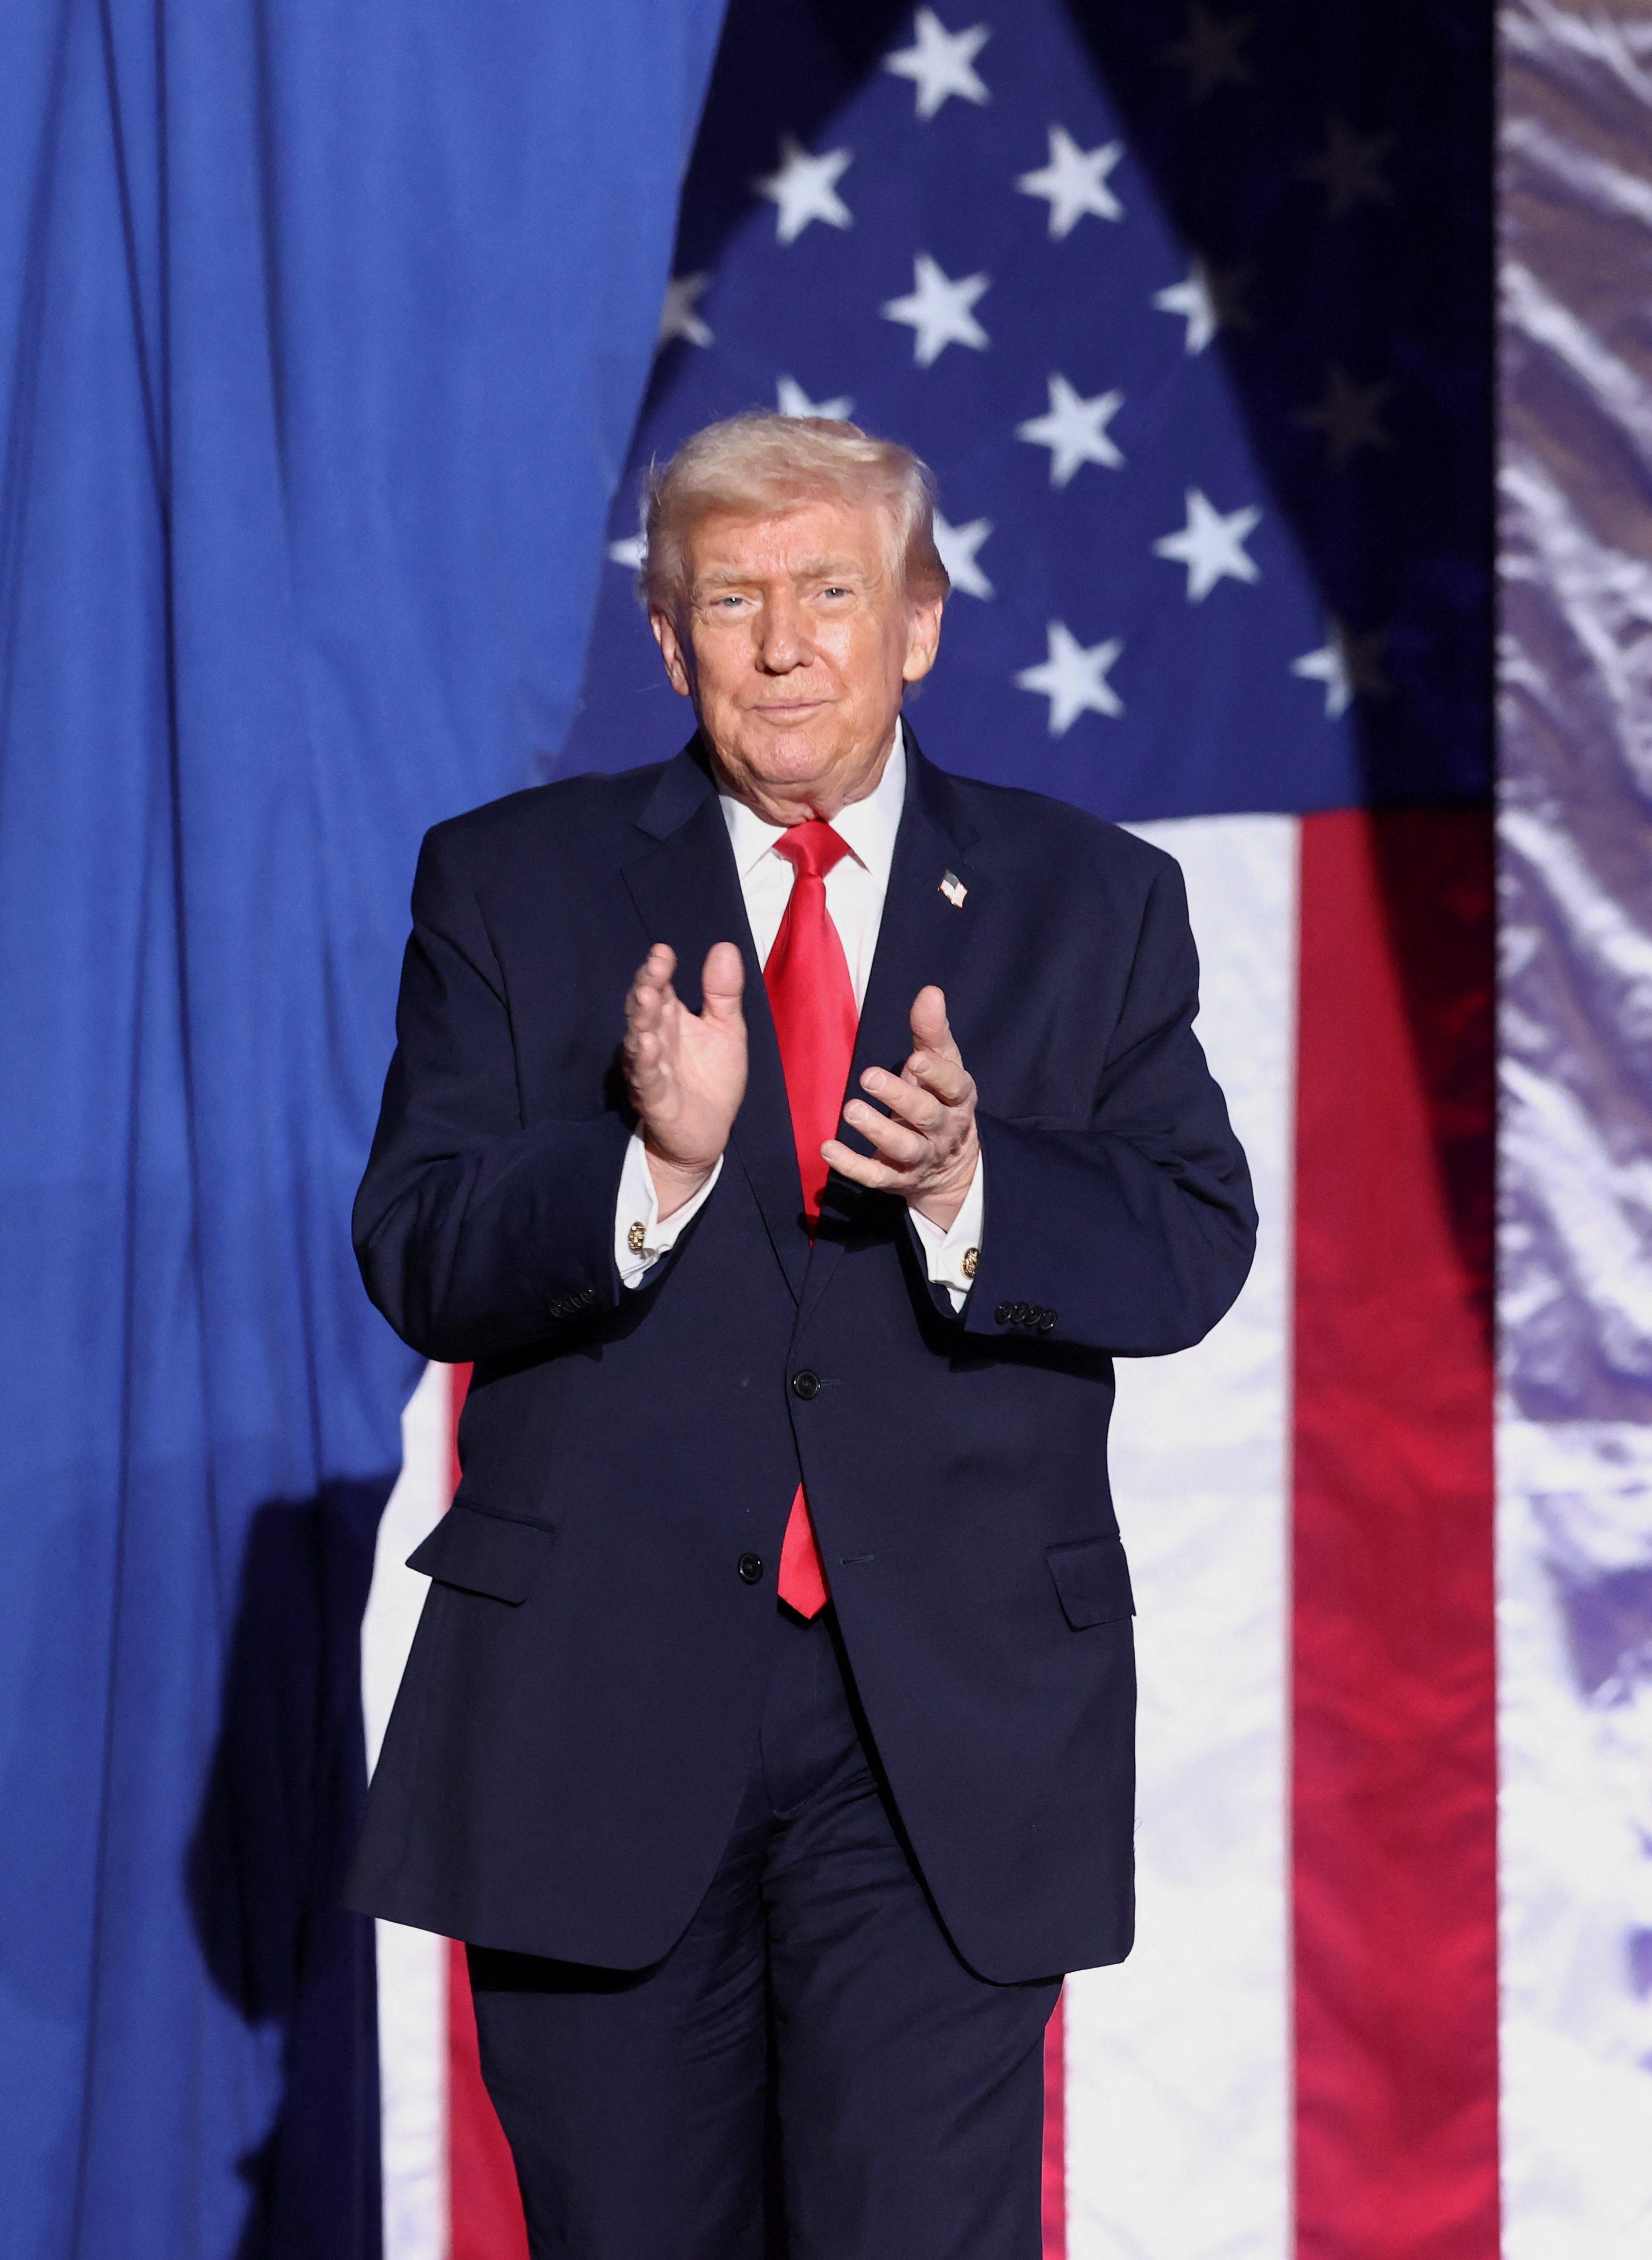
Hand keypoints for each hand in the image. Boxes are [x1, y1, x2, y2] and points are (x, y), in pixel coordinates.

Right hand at [624, 942, 747, 1217]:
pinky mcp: (655, 1100)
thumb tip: (724, 946)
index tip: (663, 951)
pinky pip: (647, 1080)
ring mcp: (651, 1070)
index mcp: (670, 1020)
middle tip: (653, 967)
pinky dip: (647, 1063)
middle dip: (647, 988)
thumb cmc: (712, 1078)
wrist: (708, 1134)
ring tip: (646, 997)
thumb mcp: (726, 1030)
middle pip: (644, 1009)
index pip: (659, 988)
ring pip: (639, 1041)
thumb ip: (723, 993)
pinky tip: (648, 1045)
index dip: (658, 970)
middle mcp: (654, 1040)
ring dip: (641, 1020)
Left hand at [822, 985, 978, 1230]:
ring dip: (877, 1130)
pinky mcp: (898, 1179)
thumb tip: (930, 991)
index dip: (937, 1074)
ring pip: (903, 1147)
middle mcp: (944, 1130)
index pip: (954, 1085)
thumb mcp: (943, 1066)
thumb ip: (932, 1032)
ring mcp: (922, 1157)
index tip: (916, 1058)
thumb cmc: (940, 1100)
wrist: (952, 1167)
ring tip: (850, 1110)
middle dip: (899, 1096)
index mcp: (958, 1098)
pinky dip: (852, 1165)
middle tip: (868, 1076)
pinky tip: (828, 1148)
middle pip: (926, 1115)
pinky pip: (876, 1176)